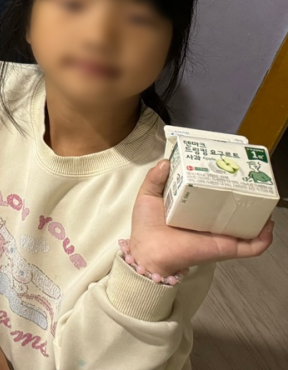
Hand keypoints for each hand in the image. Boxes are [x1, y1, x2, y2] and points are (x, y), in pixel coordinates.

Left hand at [127, 159, 273, 278]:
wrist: (149, 252)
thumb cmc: (147, 227)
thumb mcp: (148, 196)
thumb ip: (155, 178)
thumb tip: (166, 161)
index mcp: (194, 208)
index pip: (213, 194)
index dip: (222, 182)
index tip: (228, 168)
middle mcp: (210, 221)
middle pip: (234, 208)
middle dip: (246, 196)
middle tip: (251, 182)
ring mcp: (220, 235)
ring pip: (248, 226)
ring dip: (259, 216)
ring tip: (265, 201)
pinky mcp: (225, 248)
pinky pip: (252, 247)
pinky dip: (264, 239)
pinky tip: (268, 227)